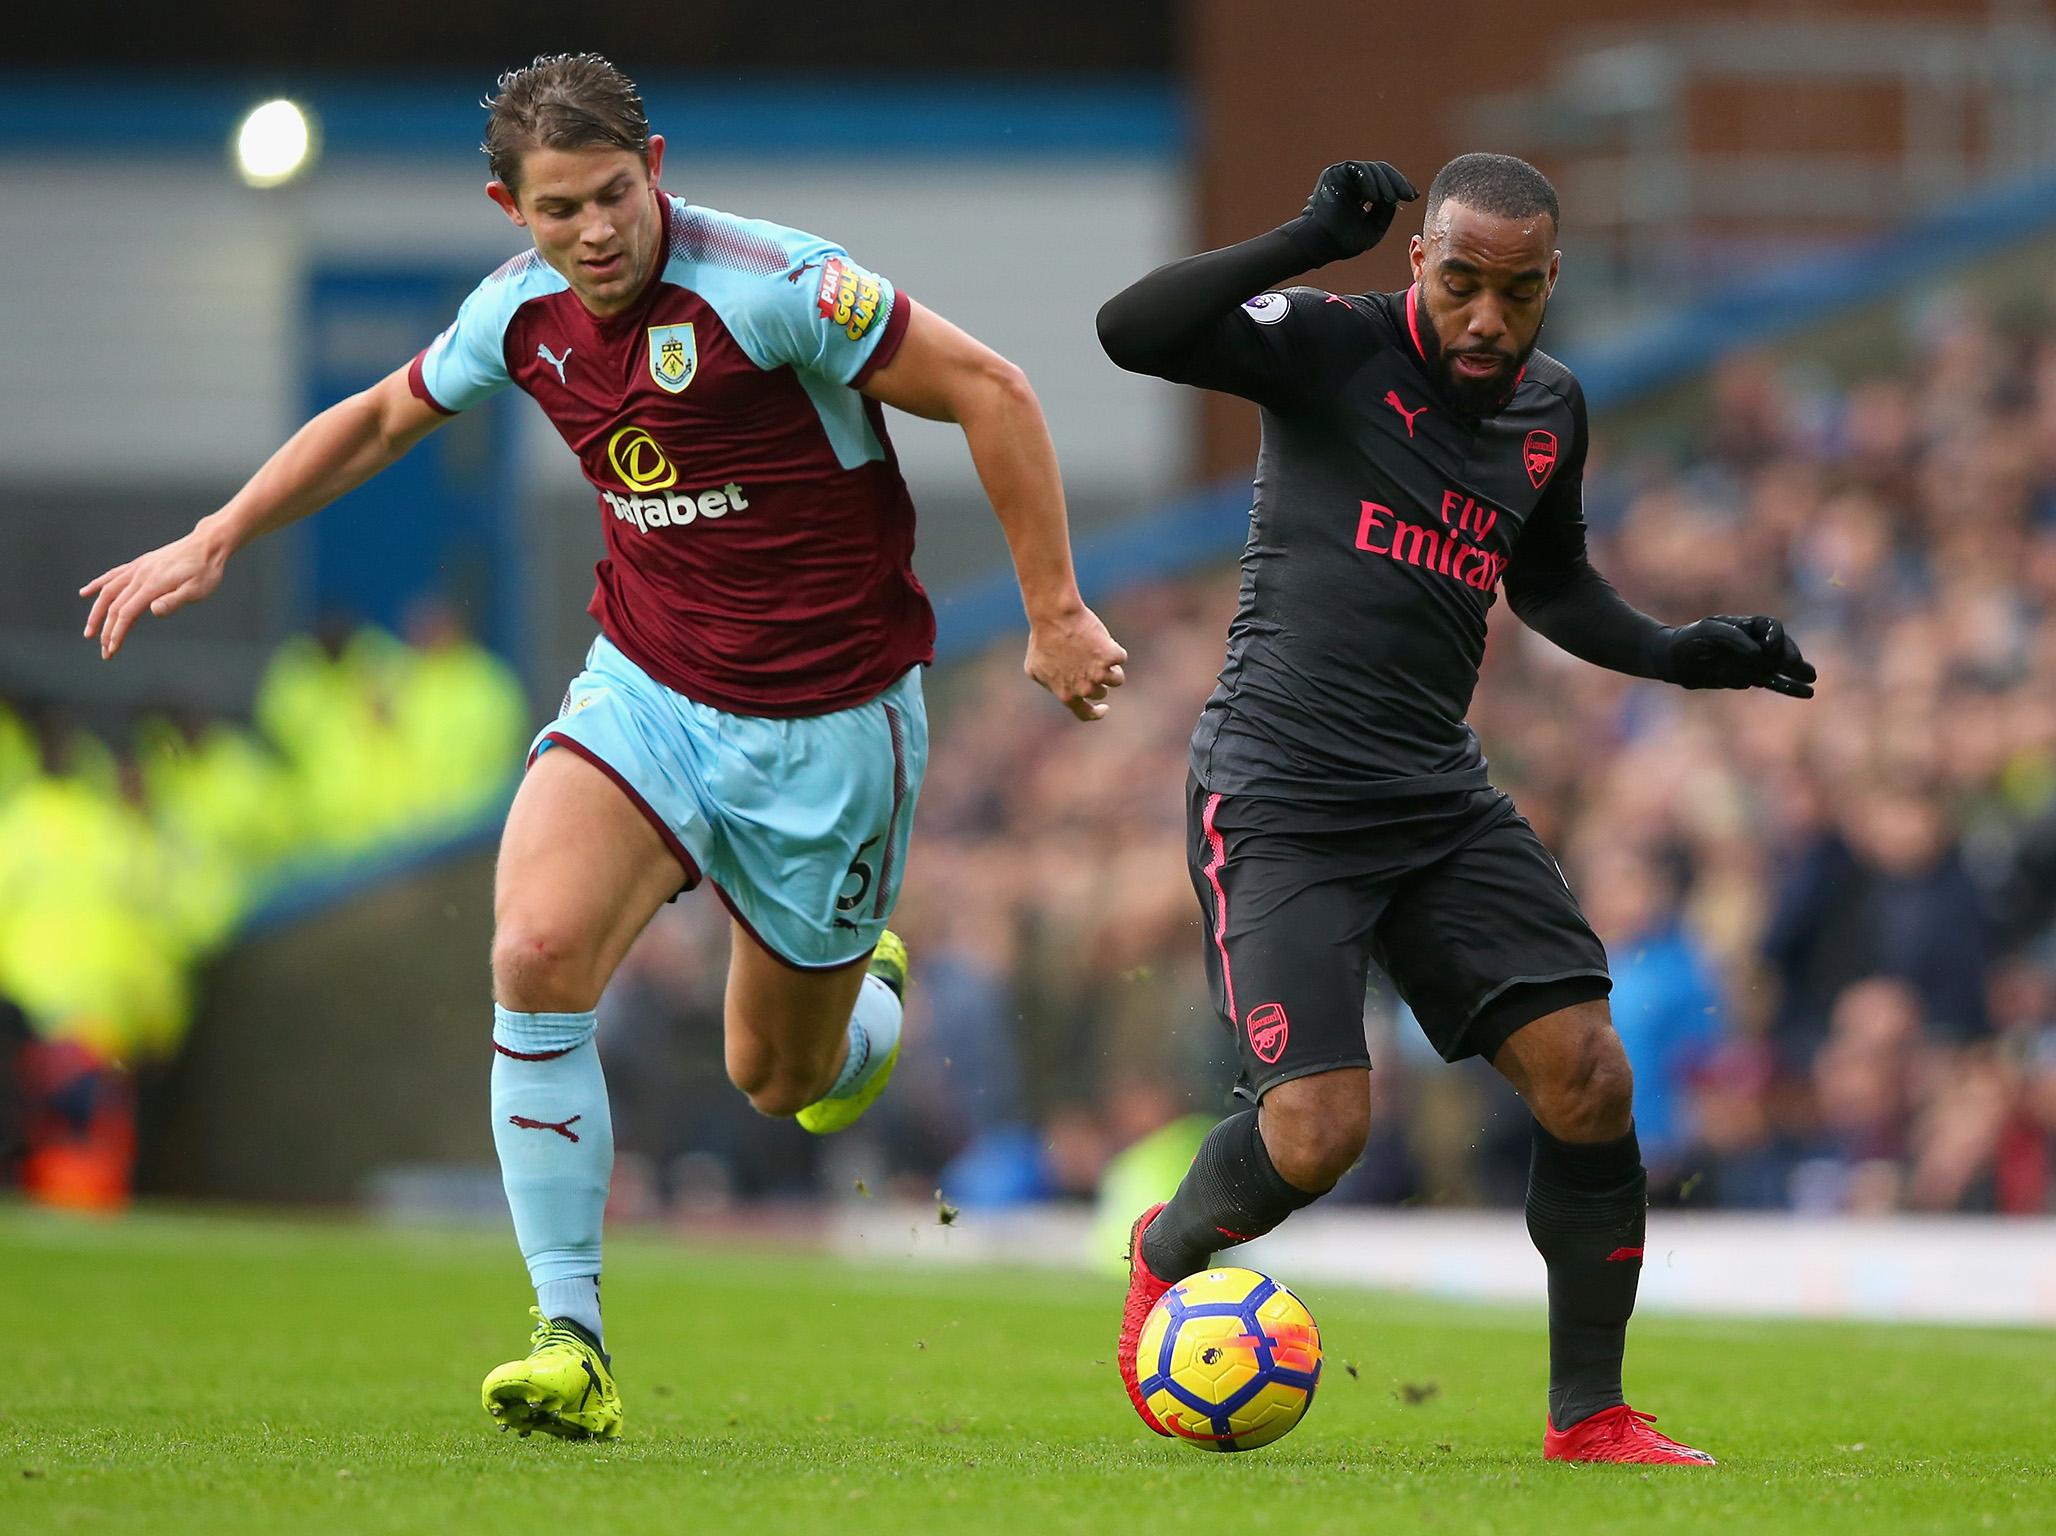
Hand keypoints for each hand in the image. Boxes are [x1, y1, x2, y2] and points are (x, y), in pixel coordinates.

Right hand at [80, 524, 229, 659]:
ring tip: (89, 631)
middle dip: (106, 630)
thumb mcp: (198, 590)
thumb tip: (154, 611)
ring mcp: (138, 568)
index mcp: (152, 585)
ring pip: (108, 591)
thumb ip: (175, 600)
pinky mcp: (140, 564)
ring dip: (96, 613)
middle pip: (115, 606)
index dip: (117, 632)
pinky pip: (113, 575)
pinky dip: (97, 585)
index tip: (112, 650)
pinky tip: (85, 593)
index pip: (127, 613)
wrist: (208, 544)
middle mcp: (140, 576)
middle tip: (103, 652)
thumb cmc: (206, 571)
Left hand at [1025, 604, 1127, 721]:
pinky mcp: (1112, 657)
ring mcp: (1100, 674)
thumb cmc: (1042, 639)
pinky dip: (1114, 649)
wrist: (1054, 617)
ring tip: (1099, 652)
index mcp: (1067, 695)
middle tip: (1088, 661)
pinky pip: (1120, 657)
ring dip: (1111, 668)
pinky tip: (1100, 639)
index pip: (1086, 714)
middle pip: (1101, 692)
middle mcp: (1085, 689)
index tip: (1104, 707)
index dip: (1096, 713)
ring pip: (1117, 679)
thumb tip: (1058, 688)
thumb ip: (1049, 684)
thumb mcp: (1035, 669)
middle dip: (1097, 680)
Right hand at [1292, 160, 1418, 264]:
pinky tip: (1374, 197)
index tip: (1414, 196)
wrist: (1321, 243)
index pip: (1384, 182)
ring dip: (1384, 184)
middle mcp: (1353, 182)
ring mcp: (1344, 176)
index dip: (1400, 186)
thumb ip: (1386, 213)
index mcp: (1361, 194)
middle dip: (1398, 183)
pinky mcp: (1336, 173)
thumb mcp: (1374, 229)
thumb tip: (1396, 198)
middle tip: (1409, 195)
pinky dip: (1369, 181)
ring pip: (1373, 170)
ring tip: (1389, 199)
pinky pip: (1359, 169)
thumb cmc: (1343, 241)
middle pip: (1382, 172)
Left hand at [1667, 614, 1815, 697]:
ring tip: (1811, 679)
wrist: (1674, 659)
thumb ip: (1735, 639)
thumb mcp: (1710, 632)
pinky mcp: (1749, 678)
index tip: (1770, 647)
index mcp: (1746, 625)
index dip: (1776, 636)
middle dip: (1790, 656)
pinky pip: (1772, 682)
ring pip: (1780, 667)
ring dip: (1796, 673)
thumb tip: (1758, 655)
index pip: (1771, 627)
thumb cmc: (1690, 639)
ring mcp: (1753, 661)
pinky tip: (1806, 692)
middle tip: (1797, 665)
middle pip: (1780, 647)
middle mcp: (1754, 642)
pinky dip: (1788, 687)